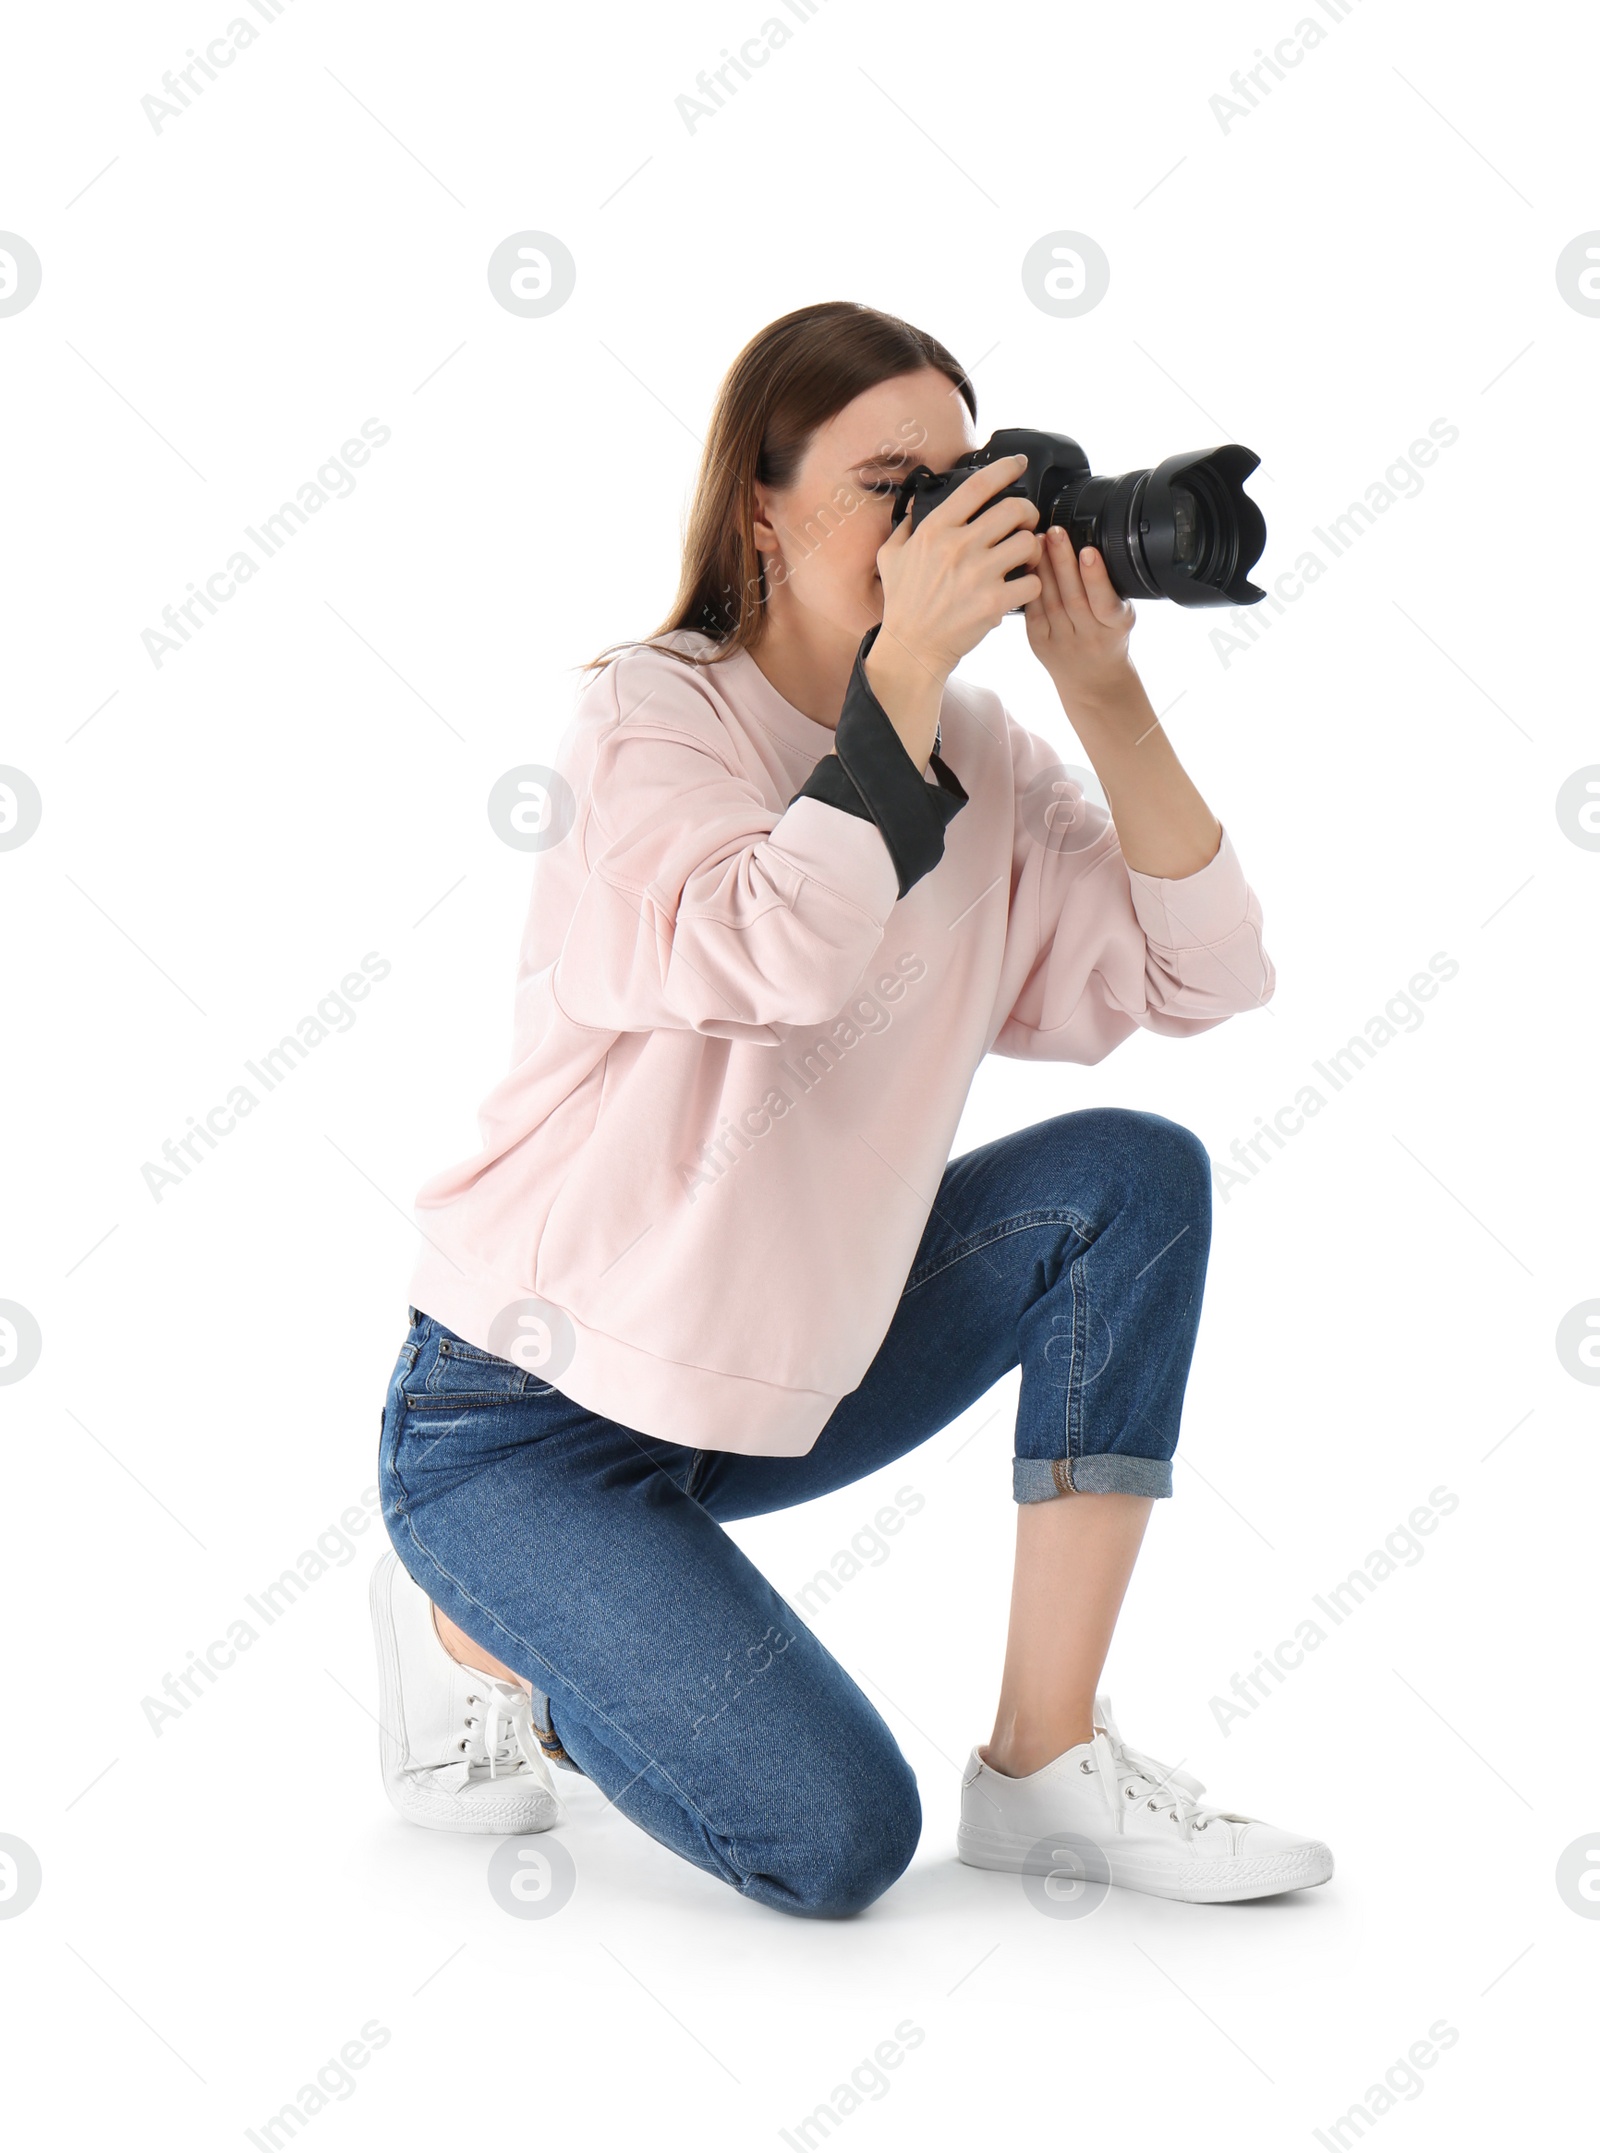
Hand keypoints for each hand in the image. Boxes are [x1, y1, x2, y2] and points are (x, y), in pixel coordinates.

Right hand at [872, 453, 1043, 684]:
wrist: (912, 648)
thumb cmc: (902, 604)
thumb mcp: (891, 557)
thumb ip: (906, 527)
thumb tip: (915, 505)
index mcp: (935, 530)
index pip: (978, 486)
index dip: (1006, 468)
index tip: (1019, 463)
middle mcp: (958, 547)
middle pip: (1014, 509)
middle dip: (1028, 512)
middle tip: (1026, 523)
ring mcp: (978, 574)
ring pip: (1029, 544)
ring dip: (1033, 549)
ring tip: (1025, 557)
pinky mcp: (994, 602)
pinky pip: (1032, 582)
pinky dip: (1033, 584)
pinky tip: (1022, 587)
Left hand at [1024, 527, 1139, 712]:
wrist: (1094, 681)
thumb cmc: (1108, 639)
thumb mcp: (1121, 616)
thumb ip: (1109, 590)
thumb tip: (1088, 543)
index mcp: (1115, 627)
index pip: (1105, 602)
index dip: (1096, 577)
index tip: (1089, 552)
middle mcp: (1088, 637)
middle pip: (1072, 597)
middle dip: (1063, 561)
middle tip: (1055, 532)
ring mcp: (1061, 643)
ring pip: (1050, 602)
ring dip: (1043, 569)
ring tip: (1038, 541)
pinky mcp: (1040, 644)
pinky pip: (1033, 612)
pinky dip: (1030, 587)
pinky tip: (1028, 566)